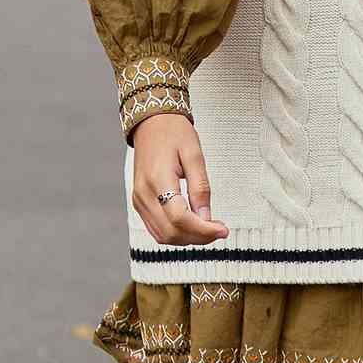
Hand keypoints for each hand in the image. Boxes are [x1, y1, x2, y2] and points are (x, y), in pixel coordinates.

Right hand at [131, 114, 228, 245]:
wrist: (151, 123)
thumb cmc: (174, 133)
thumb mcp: (194, 155)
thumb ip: (200, 188)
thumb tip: (207, 218)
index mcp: (158, 179)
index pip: (180, 217)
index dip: (203, 229)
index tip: (223, 230)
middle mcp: (144, 194)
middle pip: (171, 231)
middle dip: (198, 237)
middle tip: (219, 231)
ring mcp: (139, 200)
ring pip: (162, 235)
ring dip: (188, 239)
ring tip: (208, 229)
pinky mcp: (139, 202)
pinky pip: (156, 229)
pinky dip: (176, 233)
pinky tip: (192, 226)